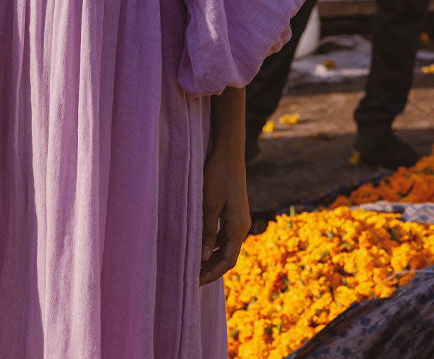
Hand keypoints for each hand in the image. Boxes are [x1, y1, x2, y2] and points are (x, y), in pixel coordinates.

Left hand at [199, 148, 250, 286]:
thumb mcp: (209, 203)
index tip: (195, 282)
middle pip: (227, 255)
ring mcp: (238, 217)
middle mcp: (241, 225)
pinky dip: (212, 243)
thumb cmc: (218, 175)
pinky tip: (199, 244)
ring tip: (193, 264)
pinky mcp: (233, 210)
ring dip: (211, 256)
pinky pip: (223, 234)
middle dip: (211, 268)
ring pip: (225, 245)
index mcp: (239, 226)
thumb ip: (207, 230)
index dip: (212, 273)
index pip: (228, 260)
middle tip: (191, 277)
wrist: (228, 151)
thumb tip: (202, 257)